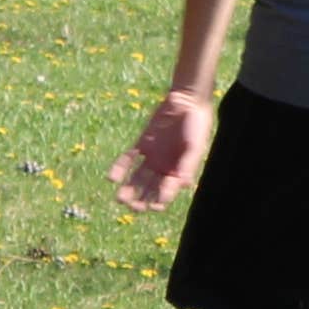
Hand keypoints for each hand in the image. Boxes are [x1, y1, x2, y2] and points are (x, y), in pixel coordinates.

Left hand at [112, 90, 215, 210]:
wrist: (186, 101)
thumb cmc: (196, 125)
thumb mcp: (194, 146)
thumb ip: (188, 164)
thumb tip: (184, 185)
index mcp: (179, 171)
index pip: (167, 192)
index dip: (160, 201)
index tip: (154, 207)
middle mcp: (164, 167)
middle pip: (150, 190)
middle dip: (141, 201)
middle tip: (132, 207)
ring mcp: (152, 157)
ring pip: (137, 179)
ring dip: (128, 190)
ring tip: (120, 199)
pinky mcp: (142, 145)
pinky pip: (128, 159)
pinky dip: (120, 169)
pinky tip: (112, 178)